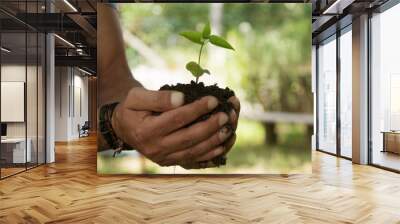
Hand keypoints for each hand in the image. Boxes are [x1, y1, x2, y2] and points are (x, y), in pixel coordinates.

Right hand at [111, 87, 233, 166]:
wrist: (124, 129)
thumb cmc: (132, 109)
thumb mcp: (136, 97)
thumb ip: (158, 98)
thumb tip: (181, 99)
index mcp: (146, 131)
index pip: (176, 119)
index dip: (196, 109)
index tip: (213, 100)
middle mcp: (156, 148)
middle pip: (189, 138)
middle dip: (210, 126)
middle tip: (226, 115)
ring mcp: (164, 158)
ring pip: (194, 152)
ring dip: (214, 141)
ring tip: (229, 128)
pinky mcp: (171, 162)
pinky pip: (194, 161)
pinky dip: (211, 155)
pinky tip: (224, 145)